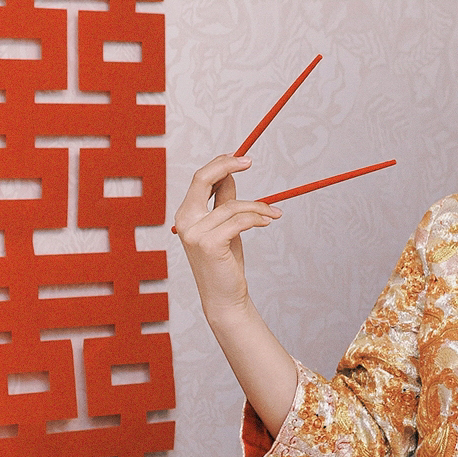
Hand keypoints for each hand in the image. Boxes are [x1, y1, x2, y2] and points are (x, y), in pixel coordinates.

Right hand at [172, 154, 281, 328]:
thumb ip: (224, 202)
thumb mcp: (225, 227)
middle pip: (203, 179)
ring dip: (259, 207)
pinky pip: (239, 221)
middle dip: (227, 165)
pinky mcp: (209, 244)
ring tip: (273, 214)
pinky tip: (269, 220)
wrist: (225, 297)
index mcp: (185, 215)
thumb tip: (230, 175)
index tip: (241, 159)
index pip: (200, 179)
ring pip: (232, 205)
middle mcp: (184, 221)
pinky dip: (257, 218)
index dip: (220, 165)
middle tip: (249, 161)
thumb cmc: (225, 263)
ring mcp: (194, 233)